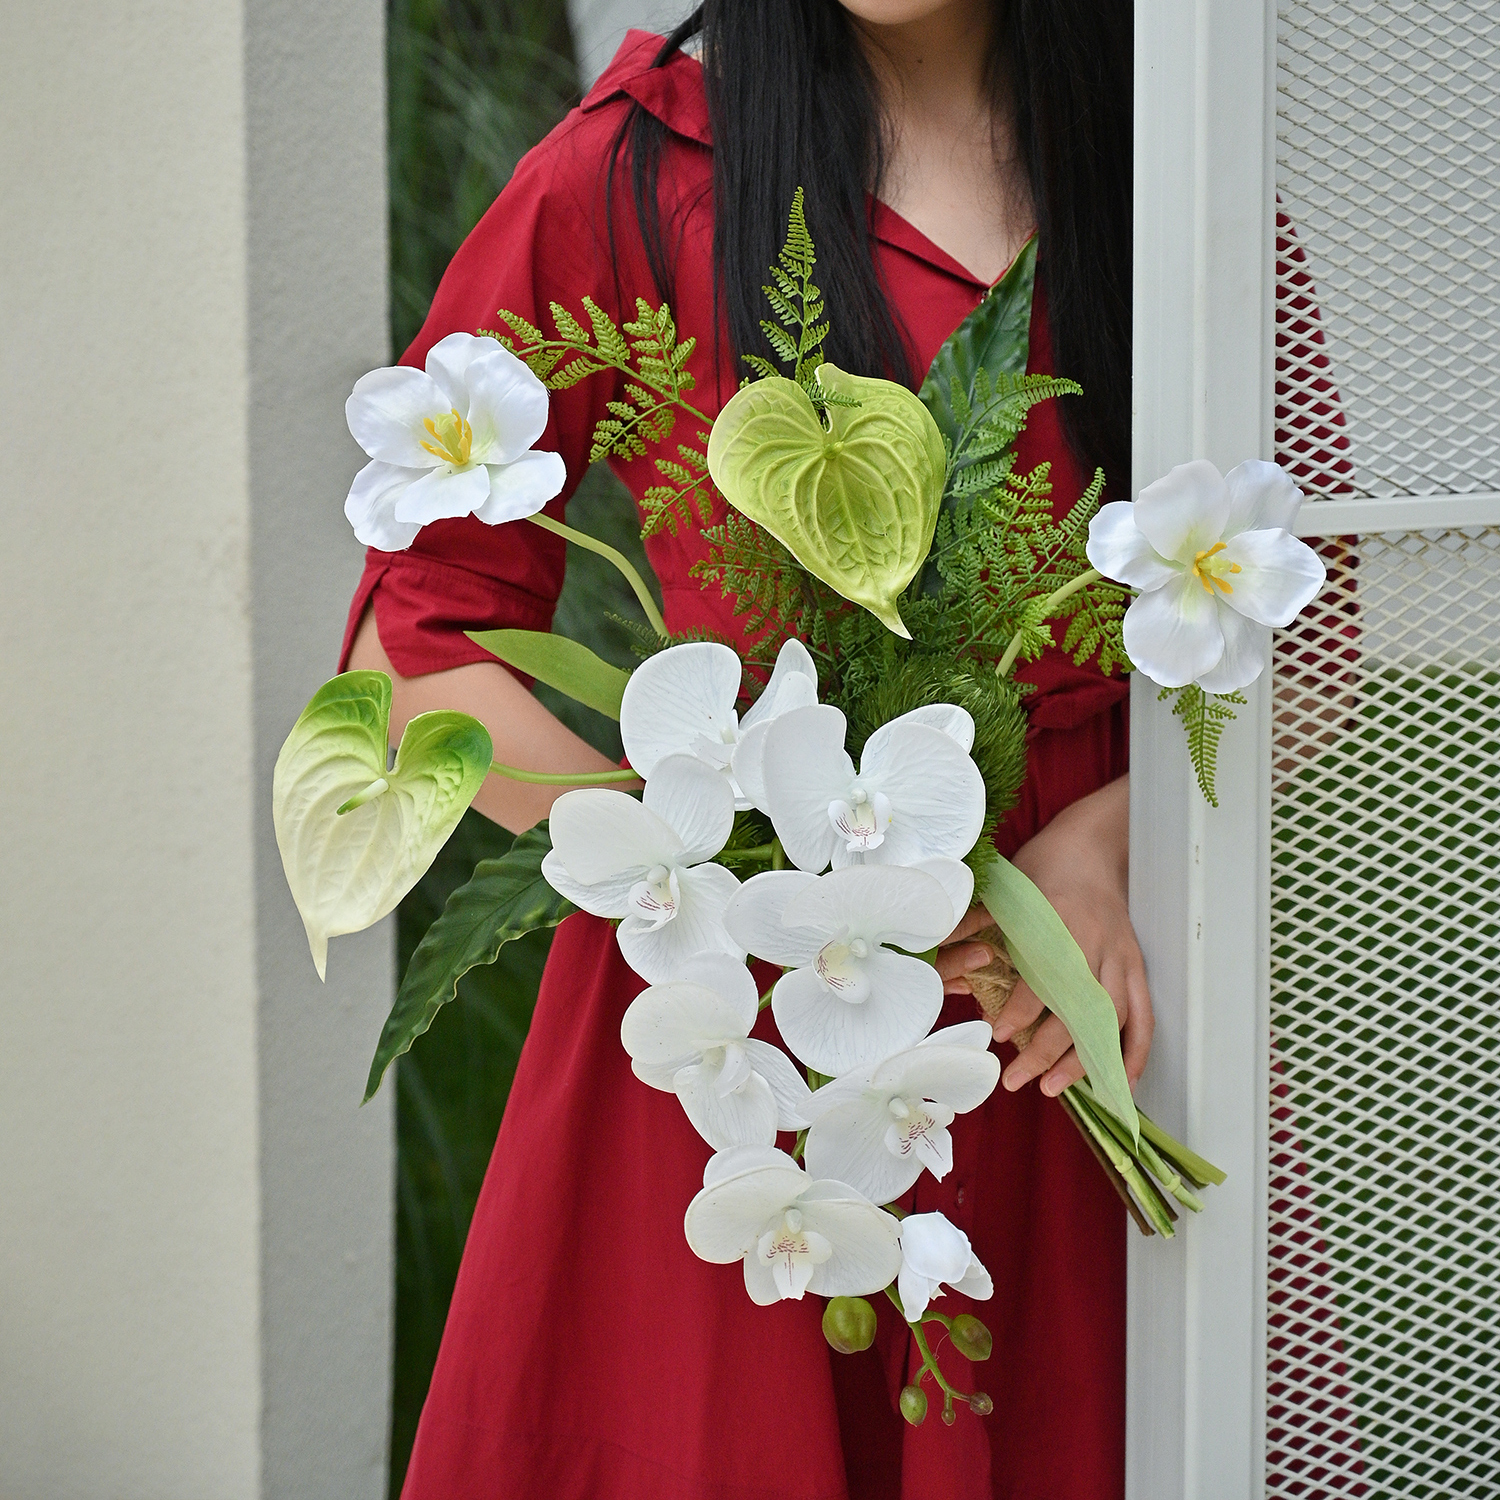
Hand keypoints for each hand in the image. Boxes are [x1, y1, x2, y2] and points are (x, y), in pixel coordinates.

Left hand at [934, 775, 1153, 1097]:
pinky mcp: (1136, 965)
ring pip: (1110, 1018)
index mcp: (1059, 920)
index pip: (1044, 974)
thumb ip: (974, 923)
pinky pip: (1143, 1015)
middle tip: (1017, 1080)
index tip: (999, 1033)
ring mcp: (1120, 955)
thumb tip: (937, 953)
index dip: (1023, 1009)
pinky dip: (1134, 1052)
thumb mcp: (1005, 890)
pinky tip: (1119, 1083)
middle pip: (1078, 1006)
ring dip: (1086, 1059)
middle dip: (1048, 1049)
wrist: (1092, 846)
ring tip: (1054, 1088)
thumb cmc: (1042, 870)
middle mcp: (1094, 941)